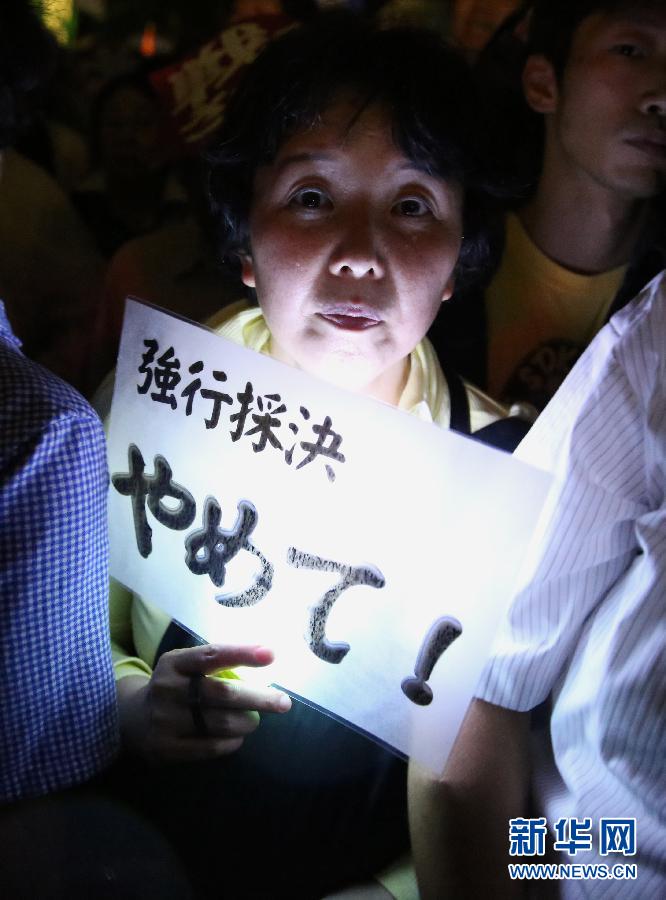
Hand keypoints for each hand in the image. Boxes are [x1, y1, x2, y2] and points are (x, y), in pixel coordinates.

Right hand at [116, 644, 290, 761]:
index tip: (271, 654)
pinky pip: (210, 747)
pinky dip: (231, 742)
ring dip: (247, 722)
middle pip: (222, 694)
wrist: (132, 719)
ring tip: (254, 720)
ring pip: (220, 723)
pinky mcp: (165, 748)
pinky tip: (237, 737)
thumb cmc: (175, 686)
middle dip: (258, 698)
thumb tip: (265, 660)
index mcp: (174, 662)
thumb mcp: (184, 666)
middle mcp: (167, 689)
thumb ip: (215, 664)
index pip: (212, 655)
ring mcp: (165, 720)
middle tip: (283, 702)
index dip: (242, 654)